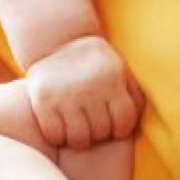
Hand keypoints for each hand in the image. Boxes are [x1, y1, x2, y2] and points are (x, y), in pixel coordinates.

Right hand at [25, 34, 146, 150]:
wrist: (59, 41)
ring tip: (79, 125)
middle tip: (93, 121)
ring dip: (80, 138)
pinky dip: (58, 135)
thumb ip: (135, 98)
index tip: (113, 122)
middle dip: (100, 131)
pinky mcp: (42, 100)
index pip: (124, 123)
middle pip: (101, 132)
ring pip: (79, 139)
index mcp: (112, 79)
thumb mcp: (122, 72)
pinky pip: (54, 135)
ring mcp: (65, 94)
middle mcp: (90, 87)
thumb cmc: (98, 65)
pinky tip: (61, 123)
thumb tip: (136, 128)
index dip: (120, 128)